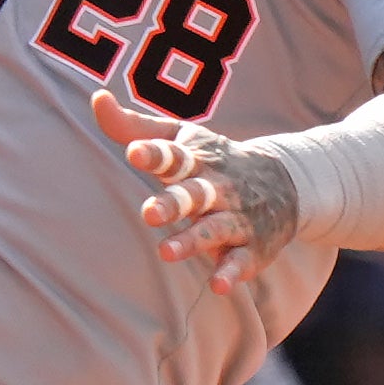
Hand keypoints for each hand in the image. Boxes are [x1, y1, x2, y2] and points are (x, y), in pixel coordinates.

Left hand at [98, 83, 295, 288]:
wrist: (287, 182)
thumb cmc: (213, 160)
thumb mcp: (179, 138)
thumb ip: (135, 127)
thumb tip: (97, 99)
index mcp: (196, 160)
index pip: (173, 155)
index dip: (154, 154)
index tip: (134, 153)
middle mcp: (217, 188)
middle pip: (194, 194)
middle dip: (173, 203)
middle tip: (149, 213)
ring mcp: (237, 218)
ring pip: (214, 229)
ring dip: (193, 241)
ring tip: (166, 253)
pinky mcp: (252, 248)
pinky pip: (241, 261)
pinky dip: (232, 272)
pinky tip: (218, 284)